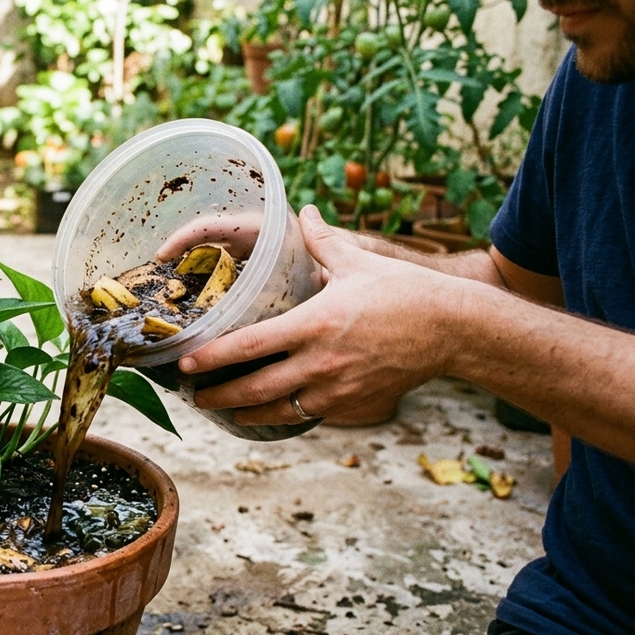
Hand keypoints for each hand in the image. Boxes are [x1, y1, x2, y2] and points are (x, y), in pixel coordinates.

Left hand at [177, 205, 469, 424]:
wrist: (453, 330)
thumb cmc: (404, 291)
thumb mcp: (357, 262)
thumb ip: (322, 240)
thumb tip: (305, 211)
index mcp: (314, 323)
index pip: (250, 345)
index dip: (214, 358)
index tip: (187, 365)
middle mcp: (321, 361)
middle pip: (255, 389)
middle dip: (219, 397)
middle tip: (194, 398)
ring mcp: (337, 388)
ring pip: (278, 410)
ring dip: (246, 414)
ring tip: (225, 412)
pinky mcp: (353, 405)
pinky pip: (308, 414)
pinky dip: (284, 415)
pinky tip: (269, 412)